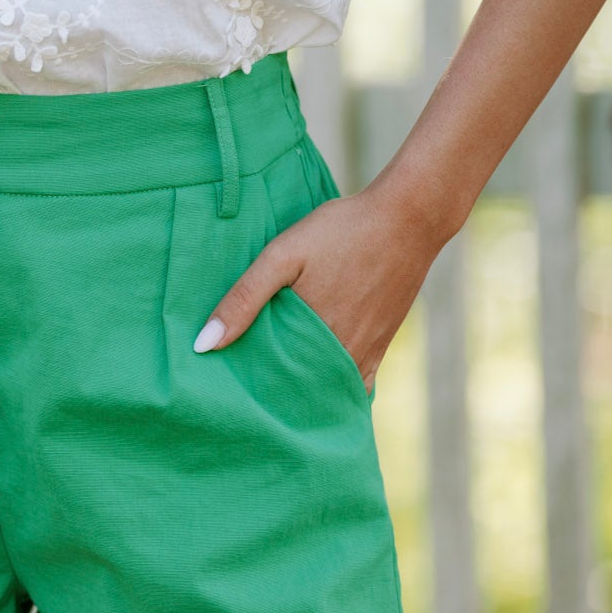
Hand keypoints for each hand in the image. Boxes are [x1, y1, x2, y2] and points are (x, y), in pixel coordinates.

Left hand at [190, 176, 439, 392]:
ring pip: (323, 388)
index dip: (244, 386)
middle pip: (295, 389)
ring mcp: (363, 353)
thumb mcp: (283, 255)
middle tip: (241, 391)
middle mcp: (338, 356)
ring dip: (301, 390)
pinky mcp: (380, 346)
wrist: (407, 220)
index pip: (267, 381)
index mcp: (309, 338)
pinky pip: (355, 384)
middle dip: (270, 392)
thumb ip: (244, 298)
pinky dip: (334, 388)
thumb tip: (204, 345)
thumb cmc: (341, 232)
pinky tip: (316, 384)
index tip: (222, 388)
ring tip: (272, 384)